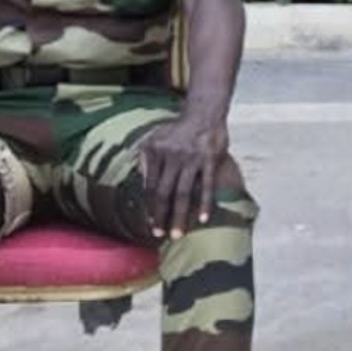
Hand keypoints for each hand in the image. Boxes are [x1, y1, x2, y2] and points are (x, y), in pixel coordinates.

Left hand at [139, 116, 229, 238]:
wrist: (204, 114)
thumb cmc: (179, 131)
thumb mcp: (155, 140)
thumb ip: (146, 160)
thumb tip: (141, 181)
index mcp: (156, 153)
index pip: (151, 186)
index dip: (150, 207)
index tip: (150, 225)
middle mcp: (172, 156)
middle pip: (164, 193)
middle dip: (162, 216)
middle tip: (161, 236)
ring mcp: (192, 159)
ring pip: (184, 193)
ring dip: (181, 216)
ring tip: (179, 234)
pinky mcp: (210, 160)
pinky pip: (207, 186)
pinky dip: (205, 204)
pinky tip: (204, 219)